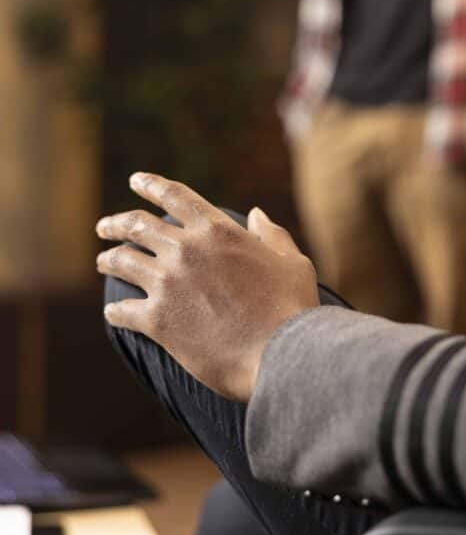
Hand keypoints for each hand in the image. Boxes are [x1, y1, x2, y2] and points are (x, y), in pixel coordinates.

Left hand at [96, 173, 318, 401]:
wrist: (280, 354)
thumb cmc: (292, 309)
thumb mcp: (291, 262)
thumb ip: (272, 235)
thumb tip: (256, 214)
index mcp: (217, 229)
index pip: (174, 196)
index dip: (151, 184)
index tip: (136, 180)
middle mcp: (185, 249)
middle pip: (138, 225)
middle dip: (117, 223)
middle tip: (104, 226)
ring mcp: (167, 283)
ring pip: (123, 261)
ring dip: (109, 259)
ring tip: (104, 261)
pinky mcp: (157, 321)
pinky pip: (123, 311)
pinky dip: (115, 312)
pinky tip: (113, 314)